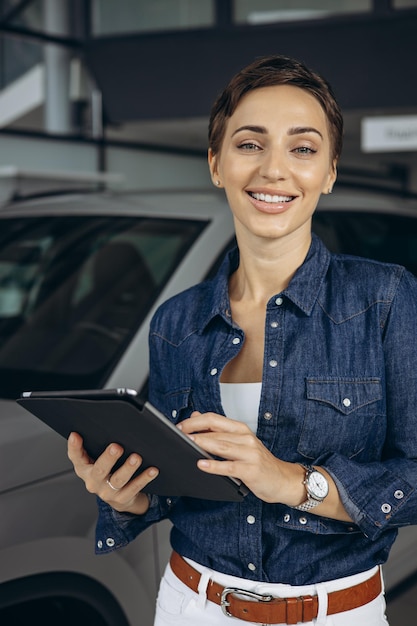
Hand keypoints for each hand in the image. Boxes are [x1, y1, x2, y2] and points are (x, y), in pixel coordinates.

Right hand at [67, 432, 158, 514]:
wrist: (119, 498)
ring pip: (118, 480)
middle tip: (116, 447)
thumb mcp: (97, 458)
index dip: (74, 447)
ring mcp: (107, 492)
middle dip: (108, 458)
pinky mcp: (122, 499)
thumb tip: (106, 421)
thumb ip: (98, 442)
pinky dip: (144, 478)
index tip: (75, 435)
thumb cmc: (109, 471)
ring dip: (128, 468)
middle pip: (99, 470)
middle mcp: (93, 481)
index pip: (76, 457)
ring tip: (136, 458)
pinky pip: (134, 488)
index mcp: (85, 468)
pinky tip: (152, 470)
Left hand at [178, 411, 304, 504]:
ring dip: (202, 444)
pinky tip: (202, 464)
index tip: (180, 426)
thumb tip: (196, 416)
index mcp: (241, 430)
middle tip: (178, 433)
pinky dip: (214, 465)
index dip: (195, 421)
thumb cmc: (259, 462)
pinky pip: (229, 467)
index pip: (214, 419)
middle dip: (194, 430)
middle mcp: (246, 438)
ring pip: (221, 446)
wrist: (283, 480)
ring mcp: (250, 454)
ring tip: (187, 443)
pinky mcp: (251, 470)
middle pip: (216, 430)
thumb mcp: (240, 443)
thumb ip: (218, 431)